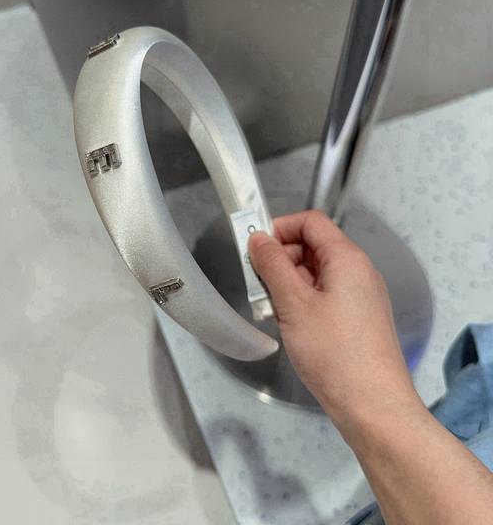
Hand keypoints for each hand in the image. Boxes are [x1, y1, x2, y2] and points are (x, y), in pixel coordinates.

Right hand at [248, 210, 422, 429]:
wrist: (373, 406)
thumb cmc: (334, 351)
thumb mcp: (294, 304)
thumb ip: (273, 265)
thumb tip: (258, 238)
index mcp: (347, 259)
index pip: (311, 222)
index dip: (280, 228)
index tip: (255, 249)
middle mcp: (357, 271)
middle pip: (312, 246)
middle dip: (280, 260)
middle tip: (258, 286)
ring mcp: (359, 296)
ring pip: (315, 273)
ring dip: (287, 284)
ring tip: (272, 311)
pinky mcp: (356, 318)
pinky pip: (323, 295)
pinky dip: (301, 302)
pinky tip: (289, 326)